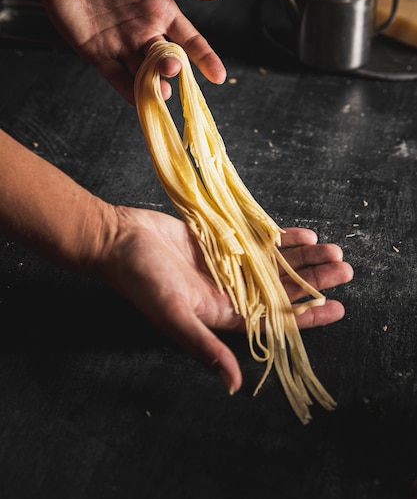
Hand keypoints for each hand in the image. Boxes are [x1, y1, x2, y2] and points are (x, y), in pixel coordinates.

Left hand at [30, 0, 225, 103]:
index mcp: (160, 11)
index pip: (189, 39)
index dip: (205, 57)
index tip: (218, 75)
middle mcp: (144, 31)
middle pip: (166, 59)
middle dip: (172, 68)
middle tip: (171, 68)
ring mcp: (121, 44)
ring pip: (144, 73)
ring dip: (153, 85)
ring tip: (160, 91)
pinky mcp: (97, 53)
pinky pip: (116, 77)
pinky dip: (128, 91)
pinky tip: (139, 101)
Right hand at [101, 207, 352, 394]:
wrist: (120, 240)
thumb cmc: (142, 279)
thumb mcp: (174, 314)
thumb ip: (205, 347)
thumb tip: (234, 385)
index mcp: (222, 313)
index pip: (275, 319)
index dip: (307, 316)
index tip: (338, 307)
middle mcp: (230, 290)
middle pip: (281, 289)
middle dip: (313, 280)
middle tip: (345, 270)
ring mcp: (228, 264)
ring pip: (275, 263)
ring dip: (303, 257)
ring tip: (333, 250)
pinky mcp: (222, 240)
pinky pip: (258, 241)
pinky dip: (280, 239)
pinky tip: (302, 234)